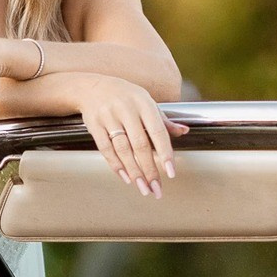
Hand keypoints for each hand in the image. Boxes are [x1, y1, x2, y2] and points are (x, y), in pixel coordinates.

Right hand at [74, 74, 185, 197]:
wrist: (92, 88)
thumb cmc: (125, 97)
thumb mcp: (146, 102)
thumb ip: (163, 120)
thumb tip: (184, 131)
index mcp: (144, 103)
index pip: (158, 131)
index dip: (165, 153)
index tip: (171, 172)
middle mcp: (126, 109)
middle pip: (140, 144)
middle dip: (149, 169)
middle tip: (156, 188)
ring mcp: (109, 116)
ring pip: (123, 149)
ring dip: (134, 171)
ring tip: (142, 187)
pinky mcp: (94, 124)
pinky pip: (105, 148)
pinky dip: (116, 165)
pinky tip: (125, 177)